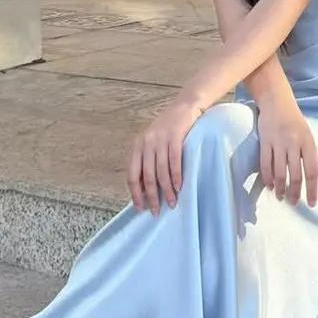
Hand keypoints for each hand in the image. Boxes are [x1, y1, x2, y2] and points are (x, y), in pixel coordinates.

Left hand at [129, 96, 202, 213]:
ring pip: (161, 171)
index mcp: (137, 146)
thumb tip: (145, 189)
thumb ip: (147, 161)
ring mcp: (160, 139)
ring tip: (172, 202)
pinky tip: (179, 187)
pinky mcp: (175, 136)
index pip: (133, 175)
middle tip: (156, 211)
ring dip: (166, 190)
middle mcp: (146, 143)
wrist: (184, 106)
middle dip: (152, 196)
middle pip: (147, 176)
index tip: (140, 208)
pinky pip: (174, 161)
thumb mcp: (152, 143)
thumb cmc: (169, 128)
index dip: (136, 194)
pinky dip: (176, 176)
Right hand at [257, 98, 317, 207]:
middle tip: (294, 203)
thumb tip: (310, 178)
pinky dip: (267, 178)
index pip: (312, 171)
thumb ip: (309, 154)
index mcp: (308, 143)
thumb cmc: (295, 121)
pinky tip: (269, 186)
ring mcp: (278, 142)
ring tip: (281, 197)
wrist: (277, 102)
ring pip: (279, 172)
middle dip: (295, 192)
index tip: (311, 203)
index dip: (312, 189)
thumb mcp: (308, 136)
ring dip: (280, 188)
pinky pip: (265, 164)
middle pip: (295, 174)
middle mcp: (294, 143)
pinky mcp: (265, 141)